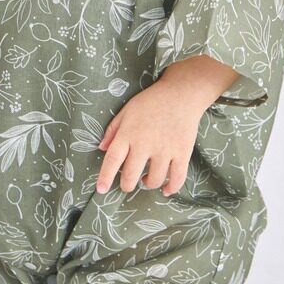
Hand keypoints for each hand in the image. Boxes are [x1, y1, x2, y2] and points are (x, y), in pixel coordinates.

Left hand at [94, 80, 205, 197]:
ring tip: (146, 180)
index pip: (112, 160)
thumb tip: (101, 148)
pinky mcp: (182, 153)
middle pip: (131, 176)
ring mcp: (165, 150)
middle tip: (127, 184)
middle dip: (126, 185)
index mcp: (128, 133)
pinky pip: (177, 178)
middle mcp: (145, 144)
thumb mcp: (127, 110)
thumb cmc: (151, 101)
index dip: (105, 177)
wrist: (181, 94)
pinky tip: (166, 189)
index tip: (100, 189)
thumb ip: (113, 130)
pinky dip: (171, 188)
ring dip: (147, 184)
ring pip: (153, 180)